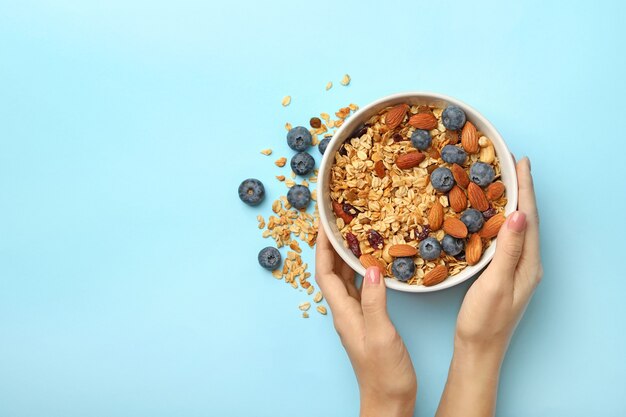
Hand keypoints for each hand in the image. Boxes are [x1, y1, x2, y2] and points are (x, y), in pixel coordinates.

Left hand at [315, 225, 416, 416]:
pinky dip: (361, 271)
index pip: (325, 272)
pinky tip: (371, 263)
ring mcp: (355, 316)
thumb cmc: (384, 374)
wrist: (388, 401)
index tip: (325, 222)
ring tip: (353, 233)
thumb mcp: (381, 335)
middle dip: (332, 244)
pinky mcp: (367, 320)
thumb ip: (375, 302)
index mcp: (343, 313)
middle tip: (339, 221)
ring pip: (345, 278)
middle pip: (332, 271)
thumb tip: (373, 268)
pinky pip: (359, 288)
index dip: (323, 246)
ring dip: (345, 255)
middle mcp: (345, 311)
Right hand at [455, 157, 542, 353]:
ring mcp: (516, 268)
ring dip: (512, 201)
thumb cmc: (484, 321)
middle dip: (521, 189)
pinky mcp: (503, 272)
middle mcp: (527, 263)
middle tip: (512, 163)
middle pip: (526, 218)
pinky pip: (506, 237)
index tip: (520, 162)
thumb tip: (518, 215)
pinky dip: (500, 218)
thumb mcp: (496, 284)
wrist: (478, 349)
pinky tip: (491, 214)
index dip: (525, 188)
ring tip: (503, 181)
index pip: (529, 218)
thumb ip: (508, 250)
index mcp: (528, 264)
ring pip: (516, 227)